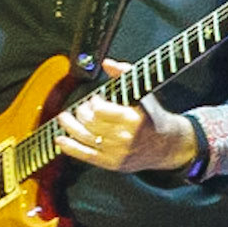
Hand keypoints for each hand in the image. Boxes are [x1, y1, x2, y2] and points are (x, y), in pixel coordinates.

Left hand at [55, 69, 198, 173]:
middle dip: (82, 112)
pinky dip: (70, 148)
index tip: (94, 98)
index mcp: (133, 119)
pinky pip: (86, 155)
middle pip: (91, 123)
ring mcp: (117, 152)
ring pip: (85, 138)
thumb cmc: (152, 117)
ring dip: (70, 127)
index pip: (101, 110)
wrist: (167, 145)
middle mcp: (125, 138)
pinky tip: (61, 140)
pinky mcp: (112, 163)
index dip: (93, 102)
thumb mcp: (143, 94)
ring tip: (63, 118)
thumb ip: (125, 75)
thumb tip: (107, 64)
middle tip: (81, 108)